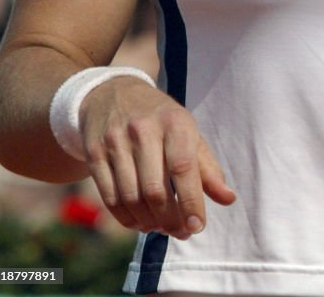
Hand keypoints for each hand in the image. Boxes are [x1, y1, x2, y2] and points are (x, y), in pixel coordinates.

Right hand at [79, 77, 235, 237]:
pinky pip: (110, 197)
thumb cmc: (160, 119)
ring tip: (159, 227)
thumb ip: (208, 167)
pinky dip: (126, 218)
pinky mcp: (94, 152)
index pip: (183, 167)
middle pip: (155, 189)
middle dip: (169, 219)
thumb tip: (228, 199)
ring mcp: (116, 140)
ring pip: (131, 197)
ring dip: (147, 221)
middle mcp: (143, 129)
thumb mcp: (188, 132)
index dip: (191, 201)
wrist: (114, 92)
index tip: (197, 226)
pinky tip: (138, 221)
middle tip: (179, 231)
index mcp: (174, 122)